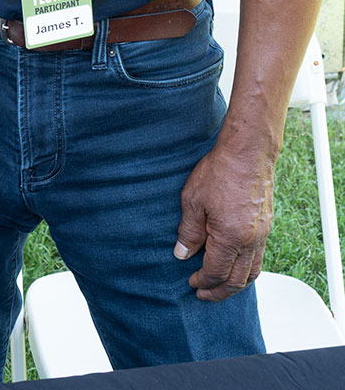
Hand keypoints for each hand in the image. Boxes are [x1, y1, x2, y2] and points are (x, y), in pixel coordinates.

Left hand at [174, 141, 274, 300]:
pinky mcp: (266, 226)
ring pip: (252, 272)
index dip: (203, 282)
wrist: (247, 154)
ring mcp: (261, 235)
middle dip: (219, 292)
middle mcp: (250, 241)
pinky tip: (235, 264)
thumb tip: (182, 255)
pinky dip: (246, 269)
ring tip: (220, 286)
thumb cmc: (219, 173)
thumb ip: (188, 231)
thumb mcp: (193, 201)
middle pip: (237, 280)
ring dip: (235, 284)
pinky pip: (258, 257)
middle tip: (203, 294)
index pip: (216, 272)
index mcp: (230, 238)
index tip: (191, 283)